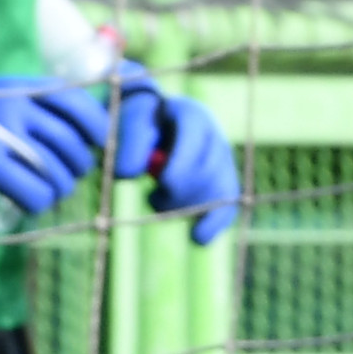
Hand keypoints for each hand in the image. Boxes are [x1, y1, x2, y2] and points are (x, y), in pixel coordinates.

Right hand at [0, 56, 107, 213]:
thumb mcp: (4, 92)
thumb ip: (37, 103)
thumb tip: (85, 129)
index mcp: (24, 87)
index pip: (79, 105)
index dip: (100, 128)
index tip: (101, 142)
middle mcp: (17, 106)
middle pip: (72, 146)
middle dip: (78, 167)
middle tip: (67, 175)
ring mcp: (2, 134)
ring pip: (57, 173)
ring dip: (60, 189)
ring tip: (50, 191)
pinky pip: (34, 192)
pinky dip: (39, 203)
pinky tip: (31, 203)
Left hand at [111, 64, 241, 244]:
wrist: (160, 126)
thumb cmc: (143, 125)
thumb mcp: (131, 125)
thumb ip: (128, 145)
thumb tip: (126, 175)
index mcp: (193, 116)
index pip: (195, 141)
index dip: (181, 166)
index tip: (162, 184)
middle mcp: (216, 138)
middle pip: (205, 172)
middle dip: (176, 192)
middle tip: (152, 197)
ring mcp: (224, 163)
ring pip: (213, 193)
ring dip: (182, 207)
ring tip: (158, 200)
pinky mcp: (225, 186)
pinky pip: (226, 209)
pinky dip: (212, 224)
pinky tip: (197, 237)